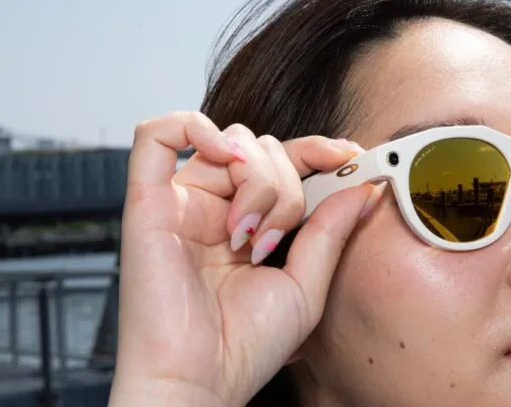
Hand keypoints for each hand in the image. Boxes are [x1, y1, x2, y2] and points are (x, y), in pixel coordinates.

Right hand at [108, 112, 381, 406]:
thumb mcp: (306, 283)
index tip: (351, 156)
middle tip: (276, 237)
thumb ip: (331, 230)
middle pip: (261, 149)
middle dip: (285, 184)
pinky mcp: (146, 203)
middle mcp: (214, 207)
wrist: (201, 381)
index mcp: (249, 222)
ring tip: (248, 232)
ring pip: (229, 141)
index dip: (317, 150)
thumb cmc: (246, 345)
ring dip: (256, 177)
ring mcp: (180, 203)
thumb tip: (364, 184)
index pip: (285, 162)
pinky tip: (225, 157)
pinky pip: (156, 136)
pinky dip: (193, 128)